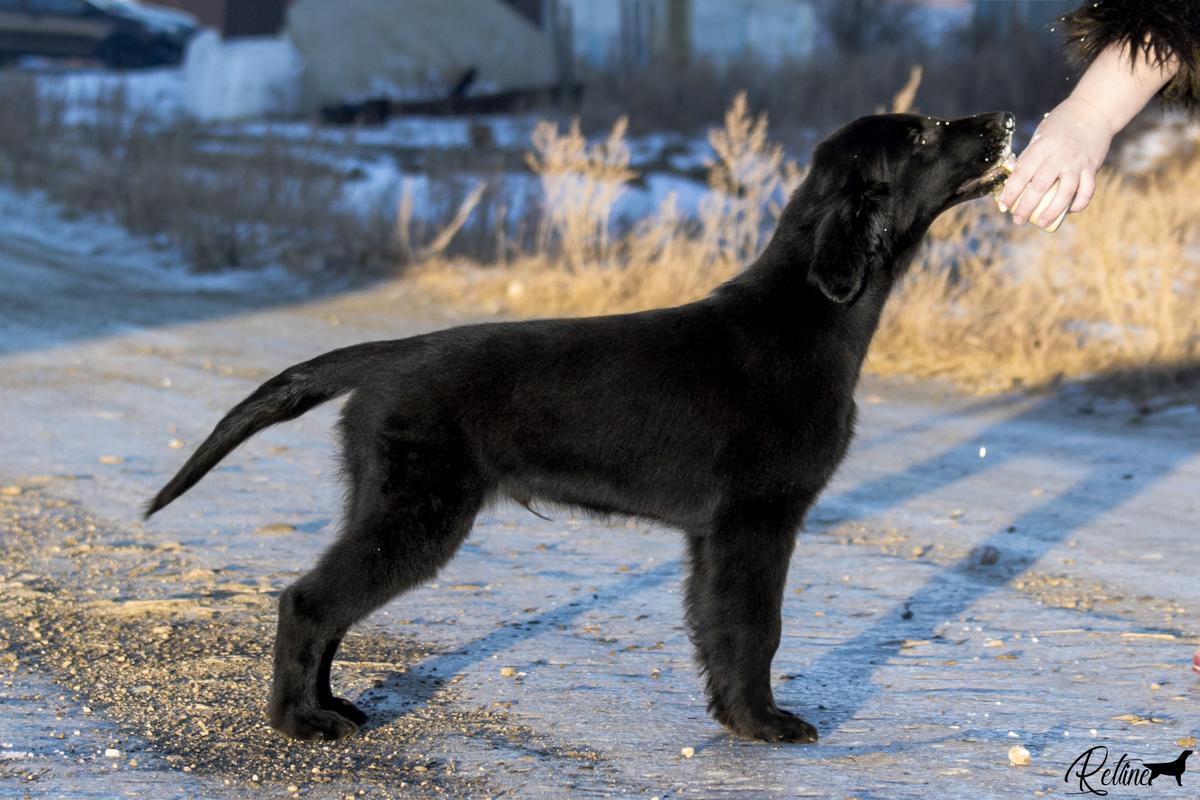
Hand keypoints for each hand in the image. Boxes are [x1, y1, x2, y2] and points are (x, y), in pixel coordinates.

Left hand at [998, 96, 1113, 227]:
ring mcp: (1076, 162)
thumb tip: (1014, 185)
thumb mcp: (1039, 139)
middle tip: (1018, 220)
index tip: (1004, 206)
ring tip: (1042, 223)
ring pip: (1065, 192)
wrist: (1092, 112)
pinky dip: (1079, 203)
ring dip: (1053, 211)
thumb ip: (1030, 159)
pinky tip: (1069, 211)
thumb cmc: (1059, 128)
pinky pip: (1087, 190)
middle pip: (1040, 186)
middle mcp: (1058, 156)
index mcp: (1040, 148)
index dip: (1011, 192)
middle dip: (1027, 207)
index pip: (1021, 174)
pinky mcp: (1092, 167)